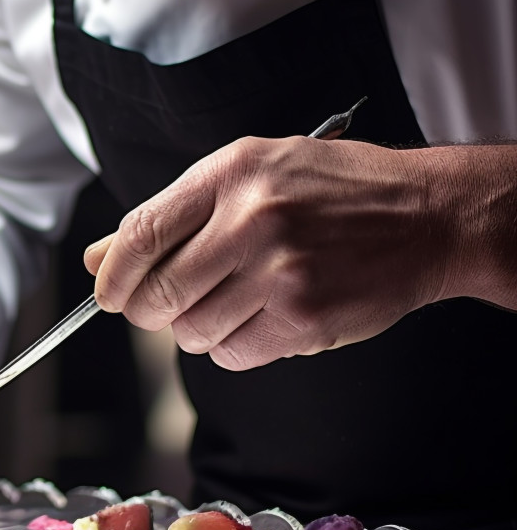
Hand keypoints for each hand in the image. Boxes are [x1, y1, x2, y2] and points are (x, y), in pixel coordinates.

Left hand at [83, 136, 453, 369]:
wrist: (428, 215)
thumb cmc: (333, 191)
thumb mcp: (251, 173)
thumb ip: (173, 214)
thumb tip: (101, 257)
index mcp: (231, 174)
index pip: (141, 232)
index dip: (112, 274)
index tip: (108, 292)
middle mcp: (252, 220)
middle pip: (157, 292)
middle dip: (146, 310)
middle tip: (163, 305)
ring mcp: (280, 272)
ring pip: (191, 331)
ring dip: (197, 329)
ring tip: (232, 302)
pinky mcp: (304, 319)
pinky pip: (233, 355)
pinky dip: (235, 348)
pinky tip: (262, 319)